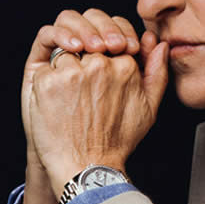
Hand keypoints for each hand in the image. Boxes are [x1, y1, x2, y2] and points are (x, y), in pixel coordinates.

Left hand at [21, 9, 168, 197]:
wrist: (87, 166)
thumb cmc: (118, 139)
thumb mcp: (149, 106)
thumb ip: (157, 70)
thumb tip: (158, 43)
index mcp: (125, 66)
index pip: (112, 37)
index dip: (106, 47)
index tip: (102, 60)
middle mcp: (100, 64)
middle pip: (89, 40)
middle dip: (86, 51)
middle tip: (84, 78)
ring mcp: (73, 72)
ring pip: (67, 51)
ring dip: (67, 65)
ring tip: (71, 92)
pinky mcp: (48, 82)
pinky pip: (47, 66)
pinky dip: (48, 79)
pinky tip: (57, 98)